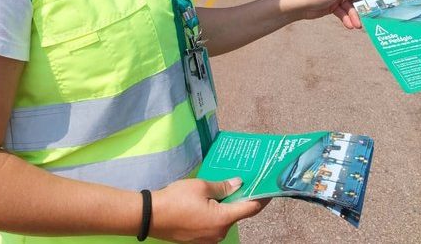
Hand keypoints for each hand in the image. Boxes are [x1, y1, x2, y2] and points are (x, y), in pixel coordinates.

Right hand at [150, 178, 268, 242]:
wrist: (150, 216)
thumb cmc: (176, 199)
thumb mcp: (201, 186)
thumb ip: (222, 186)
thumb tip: (238, 183)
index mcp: (223, 219)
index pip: (250, 208)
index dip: (261, 198)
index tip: (270, 189)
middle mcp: (220, 233)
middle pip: (236, 214)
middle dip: (238, 199)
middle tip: (238, 182)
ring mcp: (209, 239)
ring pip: (224, 219)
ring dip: (224, 207)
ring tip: (218, 190)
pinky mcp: (199, 240)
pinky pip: (213, 225)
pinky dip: (214, 214)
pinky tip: (207, 202)